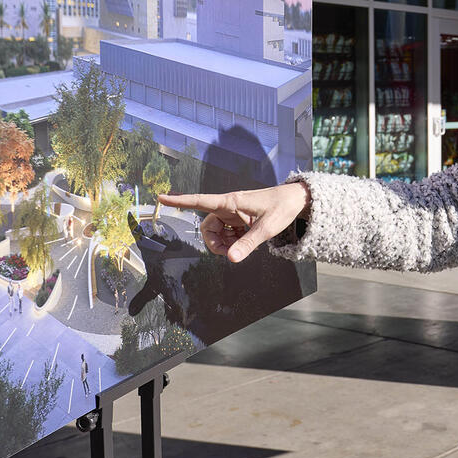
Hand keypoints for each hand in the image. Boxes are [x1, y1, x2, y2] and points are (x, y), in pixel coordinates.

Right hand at [158, 183, 310, 262]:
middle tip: (229, 253)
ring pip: (217, 232)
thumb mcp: (266, 229)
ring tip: (242, 247)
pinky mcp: (239, 220)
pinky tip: (247, 242)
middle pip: (208, 227)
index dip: (180, 201)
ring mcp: (233, 214)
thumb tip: (231, 259)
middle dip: (213, 243)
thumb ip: (248, 244)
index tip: (161, 198)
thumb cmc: (281, 208)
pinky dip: (233, 242)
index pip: (201, 201)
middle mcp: (229, 207)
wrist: (295, 200)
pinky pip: (228, 234)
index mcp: (231, 202)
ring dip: (224, 244)